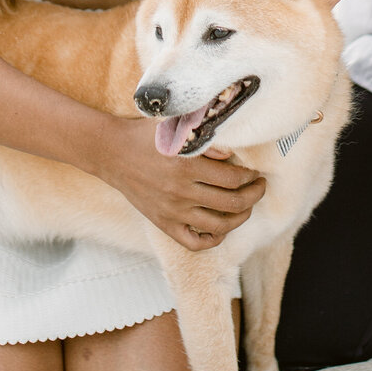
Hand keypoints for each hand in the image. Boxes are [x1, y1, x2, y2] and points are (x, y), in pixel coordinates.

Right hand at [95, 116, 265, 250]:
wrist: (112, 152)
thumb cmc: (146, 136)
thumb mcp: (176, 128)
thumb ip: (206, 139)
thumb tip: (233, 154)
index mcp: (187, 165)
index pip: (233, 179)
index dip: (251, 177)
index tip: (255, 172)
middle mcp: (181, 191)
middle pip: (231, 203)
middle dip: (253, 196)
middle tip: (259, 188)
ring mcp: (172, 211)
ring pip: (218, 226)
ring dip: (240, 218)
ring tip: (245, 207)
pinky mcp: (163, 223)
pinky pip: (194, 242)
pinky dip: (213, 239)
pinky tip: (220, 229)